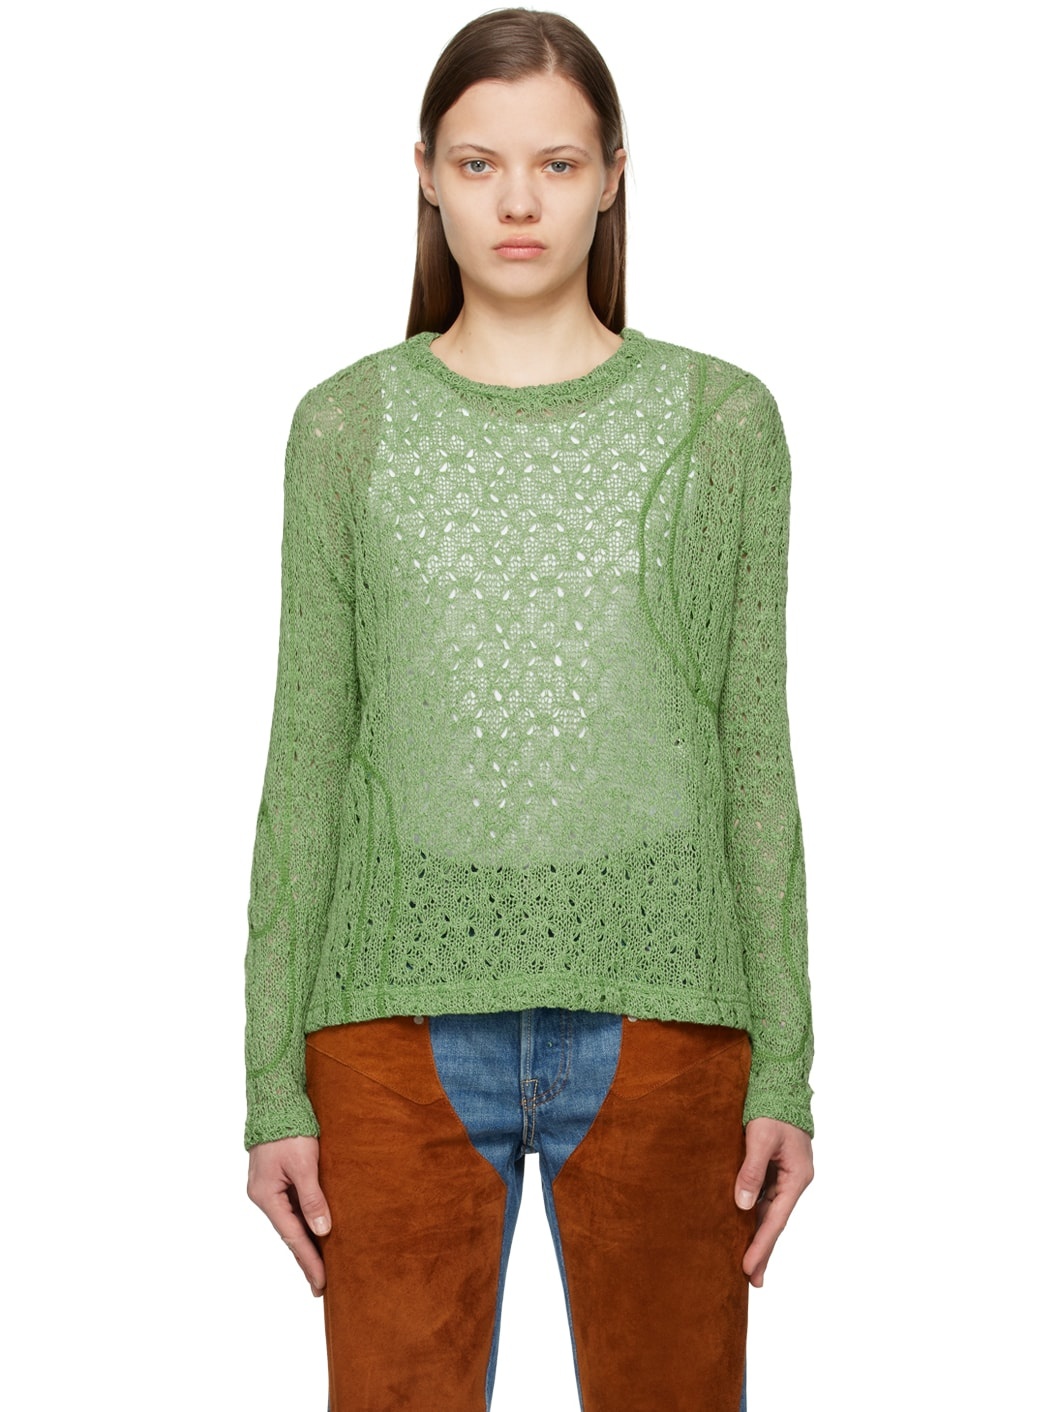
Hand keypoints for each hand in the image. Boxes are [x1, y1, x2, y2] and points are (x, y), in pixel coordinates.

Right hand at [247, 1135, 331, 1296]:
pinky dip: (305, 1221)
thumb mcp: (304, 1164)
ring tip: (322, 1265)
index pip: (292, 1237)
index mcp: (266, 1196)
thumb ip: (313, 1198)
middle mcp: (264, 1196)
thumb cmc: (289, 1130)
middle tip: (322, 1285)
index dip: (309, 1261)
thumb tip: (322, 1231)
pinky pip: (292, 1206)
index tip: (322, 1283)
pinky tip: (316, 1231)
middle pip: (289, 1233)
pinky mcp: (277, 1178)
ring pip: (291, 1221)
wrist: (276, 1100)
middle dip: (306, 1258)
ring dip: (306, 1241)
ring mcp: (269, 1187)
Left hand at [735, 1117, 813, 1287]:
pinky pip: (762, 1197)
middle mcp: (793, 1182)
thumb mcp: (761, 1139)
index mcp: (797, 1177)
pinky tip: (743, 1228)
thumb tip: (742, 1206)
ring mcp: (784, 1177)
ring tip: (746, 1264)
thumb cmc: (772, 1110)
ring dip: (757, 1235)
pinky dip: (753, 1215)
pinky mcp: (773, 1170)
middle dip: (762, 1251)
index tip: (747, 1269)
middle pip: (775, 1222)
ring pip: (768, 1212)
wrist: (779, 1085)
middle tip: (751, 1281)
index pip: (776, 1220)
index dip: (761, 1246)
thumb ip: (752, 1171)